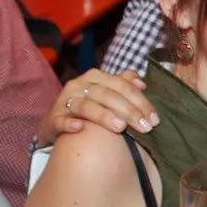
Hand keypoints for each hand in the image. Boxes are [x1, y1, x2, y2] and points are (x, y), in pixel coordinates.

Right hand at [37, 69, 158, 146]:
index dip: (141, 101)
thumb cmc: (89, 107)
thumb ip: (123, 85)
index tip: (154, 119)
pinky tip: (80, 128)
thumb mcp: (106, 93)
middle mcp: (79, 85)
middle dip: (128, 111)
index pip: (122, 86)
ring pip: (86, 106)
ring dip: (103, 116)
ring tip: (121, 128)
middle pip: (107, 95)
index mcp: (95, 77)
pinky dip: (69, 124)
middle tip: (145, 128)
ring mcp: (64, 101)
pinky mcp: (52, 118)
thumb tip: (141, 82)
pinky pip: (60, 120)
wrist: (56, 121)